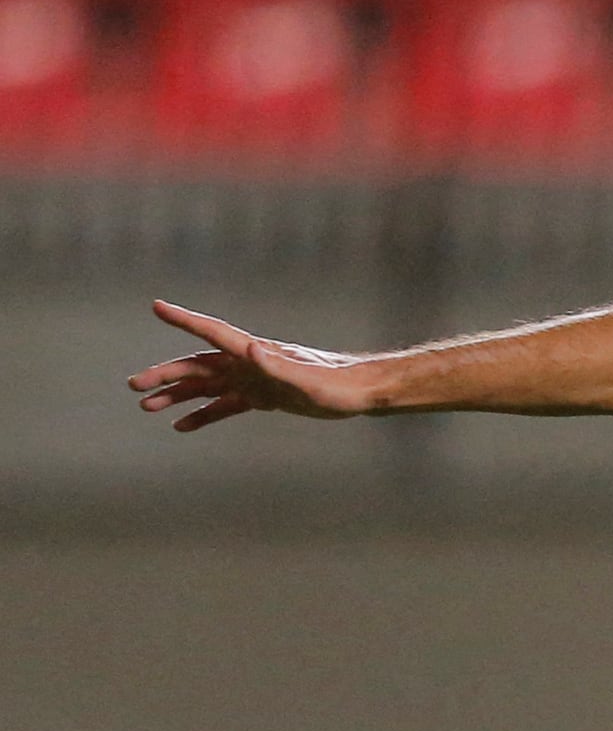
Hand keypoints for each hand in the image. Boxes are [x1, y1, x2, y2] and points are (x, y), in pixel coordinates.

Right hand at [127, 301, 379, 430]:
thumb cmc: (336, 383)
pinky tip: (181, 425)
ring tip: (146, 407)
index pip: (212, 332)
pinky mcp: (263, 397)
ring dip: (177, 395)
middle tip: (134, 386)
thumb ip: (278, 365)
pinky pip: (225, 406)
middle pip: (198, 365)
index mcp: (254, 352)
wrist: (360, 393)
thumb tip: (251, 349)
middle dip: (166, 374)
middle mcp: (248, 363)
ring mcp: (254, 380)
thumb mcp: (307, 379)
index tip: (157, 306)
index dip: (185, 319)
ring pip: (206, 387)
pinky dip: (204, 414)